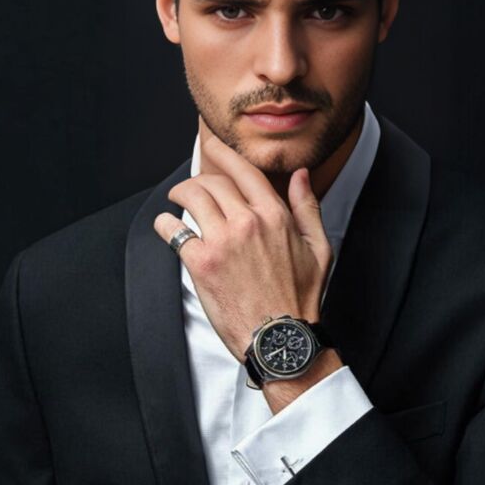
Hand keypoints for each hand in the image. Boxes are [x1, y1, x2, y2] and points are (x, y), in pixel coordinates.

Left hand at [153, 134, 333, 363]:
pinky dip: (165, 224)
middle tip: (191, 188)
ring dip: (179, 194)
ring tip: (176, 201)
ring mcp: (222, 242)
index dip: (222, 152)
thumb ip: (307, 207)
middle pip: (211, 181)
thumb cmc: (300, 297)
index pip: (242, 170)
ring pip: (191, 197)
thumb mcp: (319, 248)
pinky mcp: (202, 264)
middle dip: (198, 179)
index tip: (211, 146)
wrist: (281, 338)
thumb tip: (301, 175)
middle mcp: (247, 222)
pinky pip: (173, 230)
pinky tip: (167, 226)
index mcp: (274, 215)